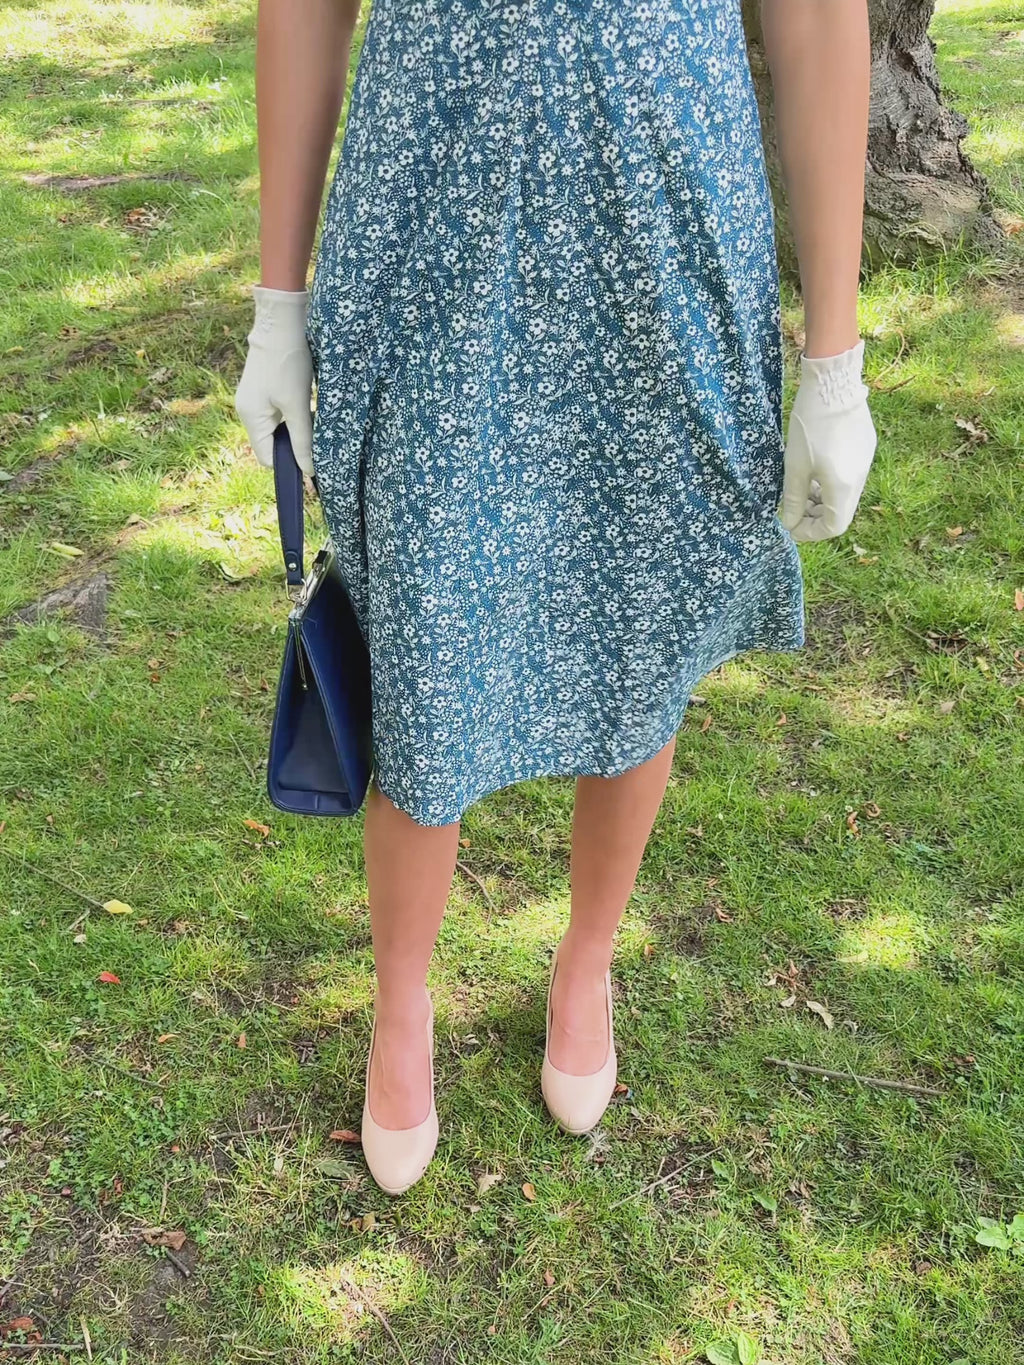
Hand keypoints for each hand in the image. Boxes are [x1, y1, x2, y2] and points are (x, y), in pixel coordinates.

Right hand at [234, 285, 313, 476]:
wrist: (281, 322)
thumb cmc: (289, 362)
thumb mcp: (298, 405)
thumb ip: (302, 440)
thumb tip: (308, 471)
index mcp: (251, 418)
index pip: (268, 459)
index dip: (289, 463)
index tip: (311, 461)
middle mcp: (247, 412)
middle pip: (272, 444)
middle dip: (294, 445)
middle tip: (317, 437)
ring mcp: (254, 399)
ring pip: (277, 428)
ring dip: (296, 429)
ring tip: (312, 417)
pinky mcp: (263, 389)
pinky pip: (278, 413)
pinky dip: (293, 415)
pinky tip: (306, 405)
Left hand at [779, 337, 876, 542]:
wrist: (833, 385)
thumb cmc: (810, 425)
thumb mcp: (795, 466)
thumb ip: (793, 499)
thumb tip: (789, 524)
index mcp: (843, 487)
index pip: (833, 526)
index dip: (811, 532)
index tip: (791, 526)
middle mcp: (859, 478)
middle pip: (840, 513)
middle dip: (815, 517)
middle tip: (793, 510)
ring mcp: (865, 463)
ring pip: (845, 495)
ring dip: (823, 500)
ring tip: (801, 489)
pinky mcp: (865, 448)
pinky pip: (849, 477)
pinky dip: (831, 484)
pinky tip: (815, 471)